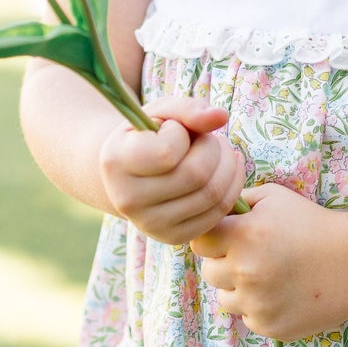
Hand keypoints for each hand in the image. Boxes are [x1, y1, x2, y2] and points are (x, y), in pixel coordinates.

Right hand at [99, 95, 245, 246]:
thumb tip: (220, 117)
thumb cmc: (149, 135)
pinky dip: (231, 188)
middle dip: (214, 148)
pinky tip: (225, 171)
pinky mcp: (171, 237)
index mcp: (116, 162)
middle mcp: (127, 199)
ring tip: (219, 152)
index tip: (174, 128)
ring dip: (227, 166)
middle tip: (210, 138)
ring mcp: (148, 224)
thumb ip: (188, 108)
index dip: (181, 133)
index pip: (167, 152)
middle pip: (196, 175)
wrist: (131, 173)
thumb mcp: (161, 112)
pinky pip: (217, 214)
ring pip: (211, 195)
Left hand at [192, 183, 347, 340]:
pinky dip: (260, 307)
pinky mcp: (270, 326)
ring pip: (224, 299)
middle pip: (209, 272)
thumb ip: (237, 202)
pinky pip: (248, 316)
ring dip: (240, 288)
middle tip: (255, 256)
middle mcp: (247, 271)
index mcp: (245, 235)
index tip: (230, 237)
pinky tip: (284, 292)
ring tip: (271, 275)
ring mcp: (258, 303)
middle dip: (226, 263)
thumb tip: (208, 212)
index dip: (213, 238)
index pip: (199, 242)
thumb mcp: (275, 198)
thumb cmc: (313, 224)